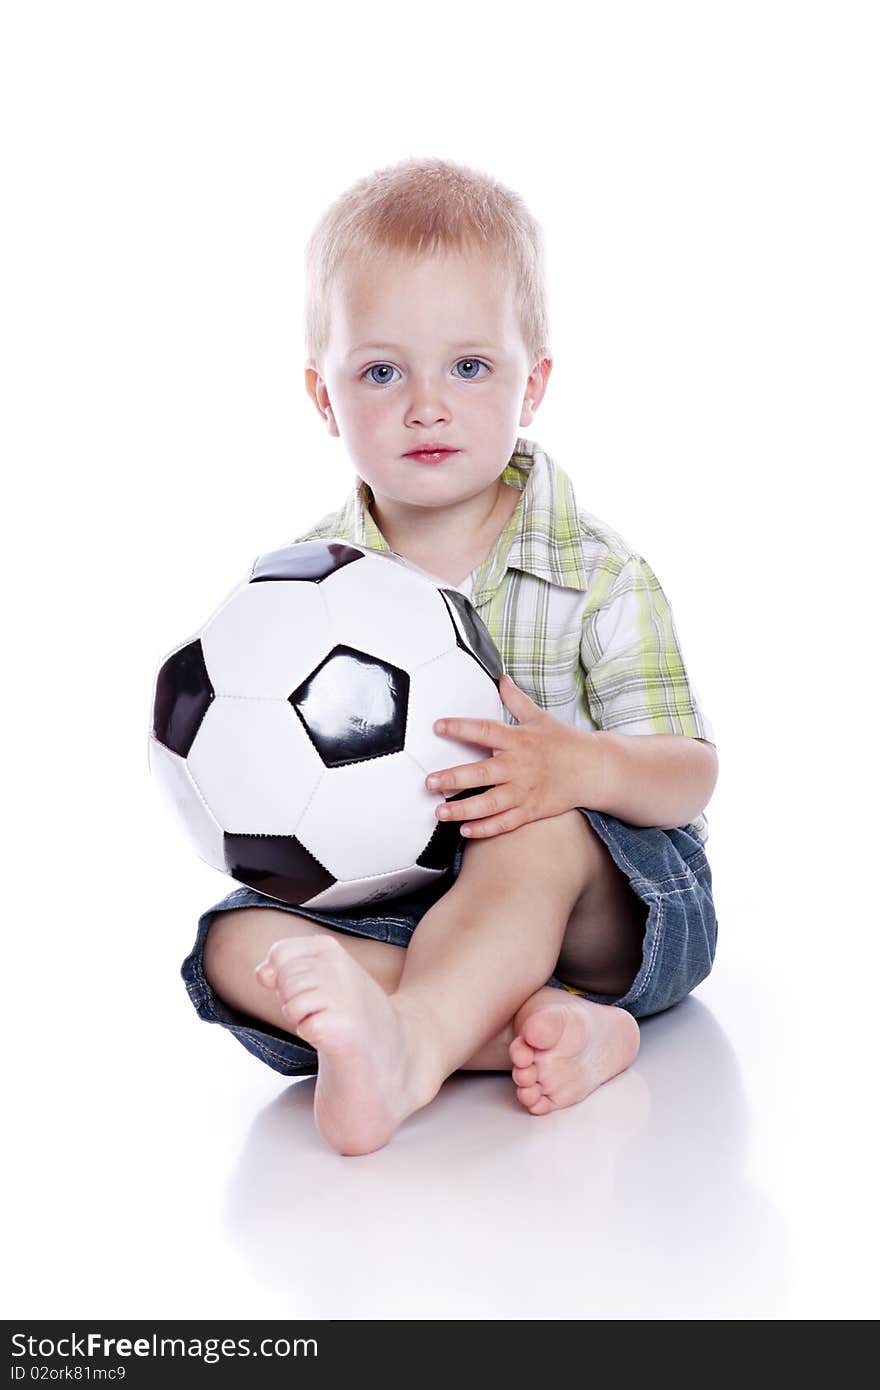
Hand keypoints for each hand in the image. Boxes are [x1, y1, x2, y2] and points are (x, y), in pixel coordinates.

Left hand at [425, 673, 598, 838]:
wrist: (595, 769)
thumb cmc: (565, 743)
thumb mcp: (540, 717)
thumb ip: (516, 700)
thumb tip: (501, 679)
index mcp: (518, 740)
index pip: (485, 731)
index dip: (461, 728)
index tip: (438, 726)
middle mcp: (519, 766)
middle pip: (482, 773)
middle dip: (454, 778)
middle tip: (429, 782)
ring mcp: (525, 791)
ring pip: (490, 803)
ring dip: (463, 809)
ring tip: (440, 812)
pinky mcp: (531, 811)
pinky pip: (505, 822)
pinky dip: (486, 828)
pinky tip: (466, 831)